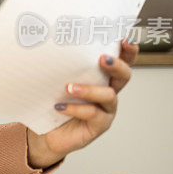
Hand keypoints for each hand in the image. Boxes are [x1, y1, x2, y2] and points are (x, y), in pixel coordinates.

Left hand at [27, 38, 138, 168]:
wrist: (45, 134)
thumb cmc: (52, 102)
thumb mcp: (56, 80)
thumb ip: (60, 66)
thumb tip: (46, 43)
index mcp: (102, 77)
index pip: (121, 61)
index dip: (127, 51)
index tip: (124, 39)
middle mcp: (108, 92)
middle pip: (124, 76)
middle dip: (117, 66)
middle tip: (102, 59)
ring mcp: (105, 110)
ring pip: (108, 96)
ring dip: (90, 89)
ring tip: (69, 87)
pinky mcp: (98, 126)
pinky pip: (93, 115)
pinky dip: (76, 109)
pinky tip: (59, 107)